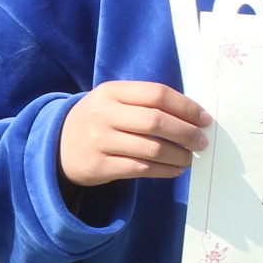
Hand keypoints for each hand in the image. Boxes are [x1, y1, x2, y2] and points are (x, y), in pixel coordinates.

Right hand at [59, 81, 210, 188]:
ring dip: (179, 155)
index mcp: (110, 92)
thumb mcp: (113, 101)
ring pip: (152, 149)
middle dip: (186, 132)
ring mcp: (100, 141)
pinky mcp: (100, 166)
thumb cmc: (98, 120)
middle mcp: (103, 114)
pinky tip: (175, 169)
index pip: (156, 94)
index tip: (204, 119)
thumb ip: (145, 103)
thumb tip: (192, 116)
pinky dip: (165, 170)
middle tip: (202, 142)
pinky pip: (141, 169)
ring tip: (190, 157)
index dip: (186, 107)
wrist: (58, 145)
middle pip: (156, 121)